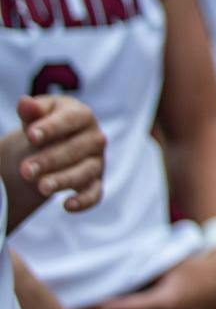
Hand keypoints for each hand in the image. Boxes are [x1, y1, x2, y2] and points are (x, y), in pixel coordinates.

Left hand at [14, 95, 104, 212]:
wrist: (47, 147)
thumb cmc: (43, 127)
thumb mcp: (36, 117)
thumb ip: (32, 111)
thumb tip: (25, 102)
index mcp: (82, 115)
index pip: (71, 119)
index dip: (52, 127)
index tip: (32, 135)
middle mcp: (95, 138)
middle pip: (76, 148)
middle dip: (50, 159)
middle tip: (25, 170)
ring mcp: (97, 161)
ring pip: (84, 172)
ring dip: (63, 180)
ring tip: (41, 187)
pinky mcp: (96, 182)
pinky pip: (95, 193)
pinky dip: (84, 201)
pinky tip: (67, 206)